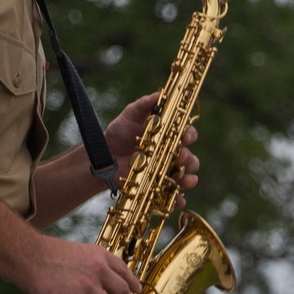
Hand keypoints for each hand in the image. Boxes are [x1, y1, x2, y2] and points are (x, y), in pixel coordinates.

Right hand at [25, 238, 141, 293]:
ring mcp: (87, 286)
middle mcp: (98, 270)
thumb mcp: (77, 252)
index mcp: (100, 255)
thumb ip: (90, 264)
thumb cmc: (47, 255)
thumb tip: (97, 282)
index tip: (137, 292)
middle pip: (123, 291)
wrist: (29, 257)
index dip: (133, 283)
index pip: (124, 271)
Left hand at [105, 92, 199, 206]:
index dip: (189, 135)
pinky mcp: (158, 187)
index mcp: (168, 136)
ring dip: (188, 178)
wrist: (103, 158)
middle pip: (190, 157)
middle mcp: (170, 154)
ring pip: (185, 176)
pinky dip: (178, 199)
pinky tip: (179, 200)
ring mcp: (165, 172)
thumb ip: (143, 105)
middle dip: (189, 158)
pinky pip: (172, 195)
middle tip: (180, 157)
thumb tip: (158, 94)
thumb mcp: (128, 116)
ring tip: (183, 179)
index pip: (187, 134)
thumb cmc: (117, 134)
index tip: (185, 136)